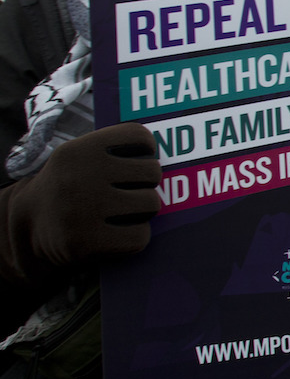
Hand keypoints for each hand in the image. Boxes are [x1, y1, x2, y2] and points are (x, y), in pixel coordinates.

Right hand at [0, 123, 160, 283]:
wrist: (27, 224)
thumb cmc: (68, 186)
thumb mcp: (79, 157)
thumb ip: (115, 151)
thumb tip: (173, 152)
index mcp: (79, 150)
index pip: (139, 136)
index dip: (146, 149)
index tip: (136, 160)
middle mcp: (80, 176)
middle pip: (152, 173)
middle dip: (145, 184)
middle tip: (127, 192)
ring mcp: (82, 209)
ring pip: (151, 205)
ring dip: (143, 212)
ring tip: (121, 213)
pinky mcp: (86, 242)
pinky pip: (140, 237)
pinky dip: (135, 237)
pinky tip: (117, 234)